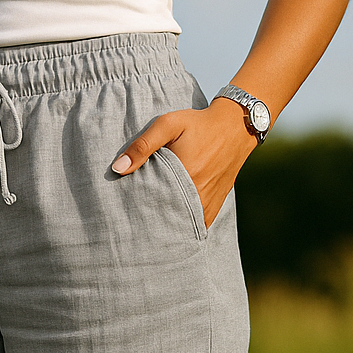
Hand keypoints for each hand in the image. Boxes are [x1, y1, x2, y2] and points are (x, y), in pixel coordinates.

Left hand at [111, 97, 259, 227]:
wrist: (235, 126)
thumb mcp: (168, 125)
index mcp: (184, 178)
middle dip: (153, 224)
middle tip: (136, 226)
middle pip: (168, 219)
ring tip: (152, 229)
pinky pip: (199, 223)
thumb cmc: (198, 123)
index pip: (154, 206)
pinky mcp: (216, 203)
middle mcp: (198, 195)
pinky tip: (173, 226)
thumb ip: (142, 145)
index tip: (127, 215)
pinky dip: (186, 226)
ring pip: (184, 225)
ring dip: (170, 227)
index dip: (140, 212)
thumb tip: (117, 168)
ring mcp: (209, 202)